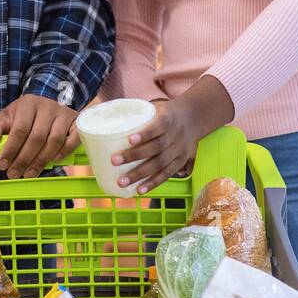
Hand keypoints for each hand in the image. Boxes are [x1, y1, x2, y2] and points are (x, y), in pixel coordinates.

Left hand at [0, 95, 78, 178]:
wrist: (46, 107)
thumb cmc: (23, 116)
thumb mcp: (6, 118)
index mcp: (28, 103)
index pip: (20, 129)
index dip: (11, 149)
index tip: (2, 165)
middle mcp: (47, 106)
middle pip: (37, 137)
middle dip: (24, 159)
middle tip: (14, 174)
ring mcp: (63, 114)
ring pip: (55, 140)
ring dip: (41, 161)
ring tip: (29, 173)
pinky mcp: (75, 122)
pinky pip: (74, 139)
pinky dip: (65, 151)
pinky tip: (54, 160)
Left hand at [115, 79, 233, 194]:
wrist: (192, 118)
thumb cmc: (165, 113)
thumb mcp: (154, 107)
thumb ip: (136, 113)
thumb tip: (105, 117)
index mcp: (167, 118)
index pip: (157, 126)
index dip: (144, 134)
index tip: (129, 139)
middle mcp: (175, 135)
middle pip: (156, 148)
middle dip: (134, 156)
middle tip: (114, 161)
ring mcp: (179, 150)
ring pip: (160, 164)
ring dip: (140, 174)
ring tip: (122, 182)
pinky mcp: (180, 162)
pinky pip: (166, 174)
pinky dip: (153, 183)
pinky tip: (139, 190)